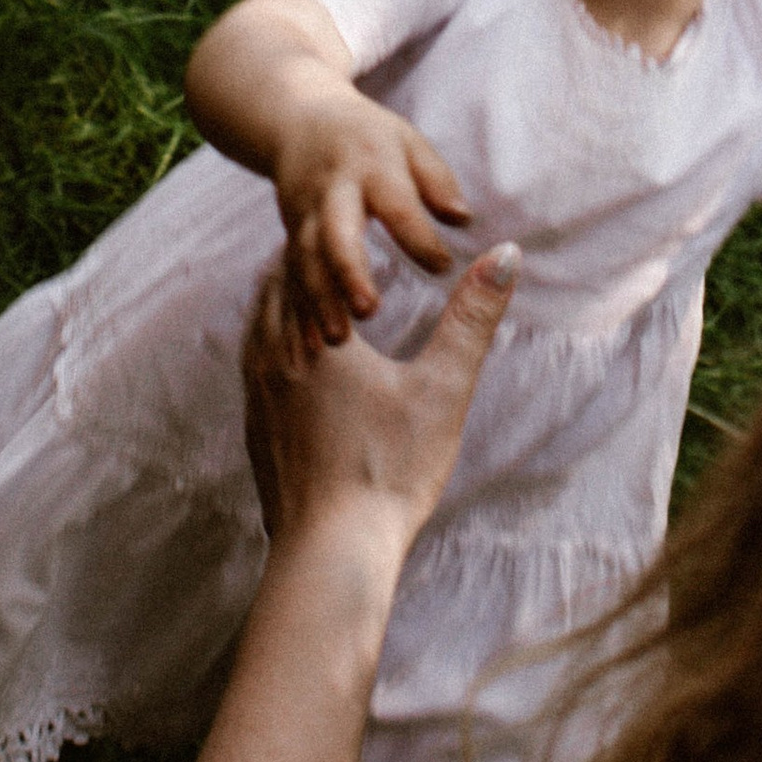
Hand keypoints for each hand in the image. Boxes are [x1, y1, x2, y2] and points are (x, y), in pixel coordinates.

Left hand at [242, 246, 519, 567]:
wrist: (330, 550)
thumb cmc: (389, 470)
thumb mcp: (443, 389)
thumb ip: (472, 318)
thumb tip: (507, 255)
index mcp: (314, 335)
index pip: (308, 257)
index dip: (330, 231)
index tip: (349, 211)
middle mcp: (273, 356)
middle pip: (277, 283)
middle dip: (305, 258)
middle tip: (335, 238)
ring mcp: (258, 395)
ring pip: (259, 322)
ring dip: (286, 297)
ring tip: (317, 286)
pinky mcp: (255, 429)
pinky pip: (254, 363)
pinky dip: (273, 339)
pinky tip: (298, 356)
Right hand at [269, 100, 472, 348]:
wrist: (300, 121)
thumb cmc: (370, 137)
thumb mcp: (409, 144)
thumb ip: (437, 181)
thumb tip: (462, 218)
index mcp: (371, 167)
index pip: (397, 205)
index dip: (419, 237)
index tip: (444, 268)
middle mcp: (333, 193)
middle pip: (336, 233)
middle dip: (348, 272)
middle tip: (368, 312)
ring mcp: (304, 214)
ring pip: (306, 260)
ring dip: (318, 300)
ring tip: (336, 341)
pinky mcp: (289, 235)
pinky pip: (289, 276)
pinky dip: (296, 311)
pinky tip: (307, 347)